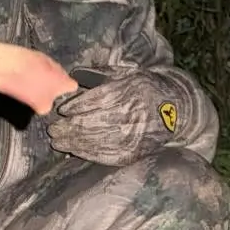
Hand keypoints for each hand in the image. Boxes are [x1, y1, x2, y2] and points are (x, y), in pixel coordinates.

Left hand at [44, 75, 185, 165]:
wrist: (176, 111)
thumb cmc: (146, 88)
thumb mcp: (128, 74)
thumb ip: (101, 75)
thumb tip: (75, 75)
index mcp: (128, 91)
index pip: (97, 100)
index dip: (76, 106)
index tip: (61, 110)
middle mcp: (130, 113)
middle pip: (93, 122)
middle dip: (69, 127)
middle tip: (53, 129)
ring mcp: (132, 135)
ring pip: (96, 140)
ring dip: (73, 142)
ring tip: (58, 141)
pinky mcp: (134, 151)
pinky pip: (106, 155)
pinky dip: (87, 154)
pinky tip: (74, 152)